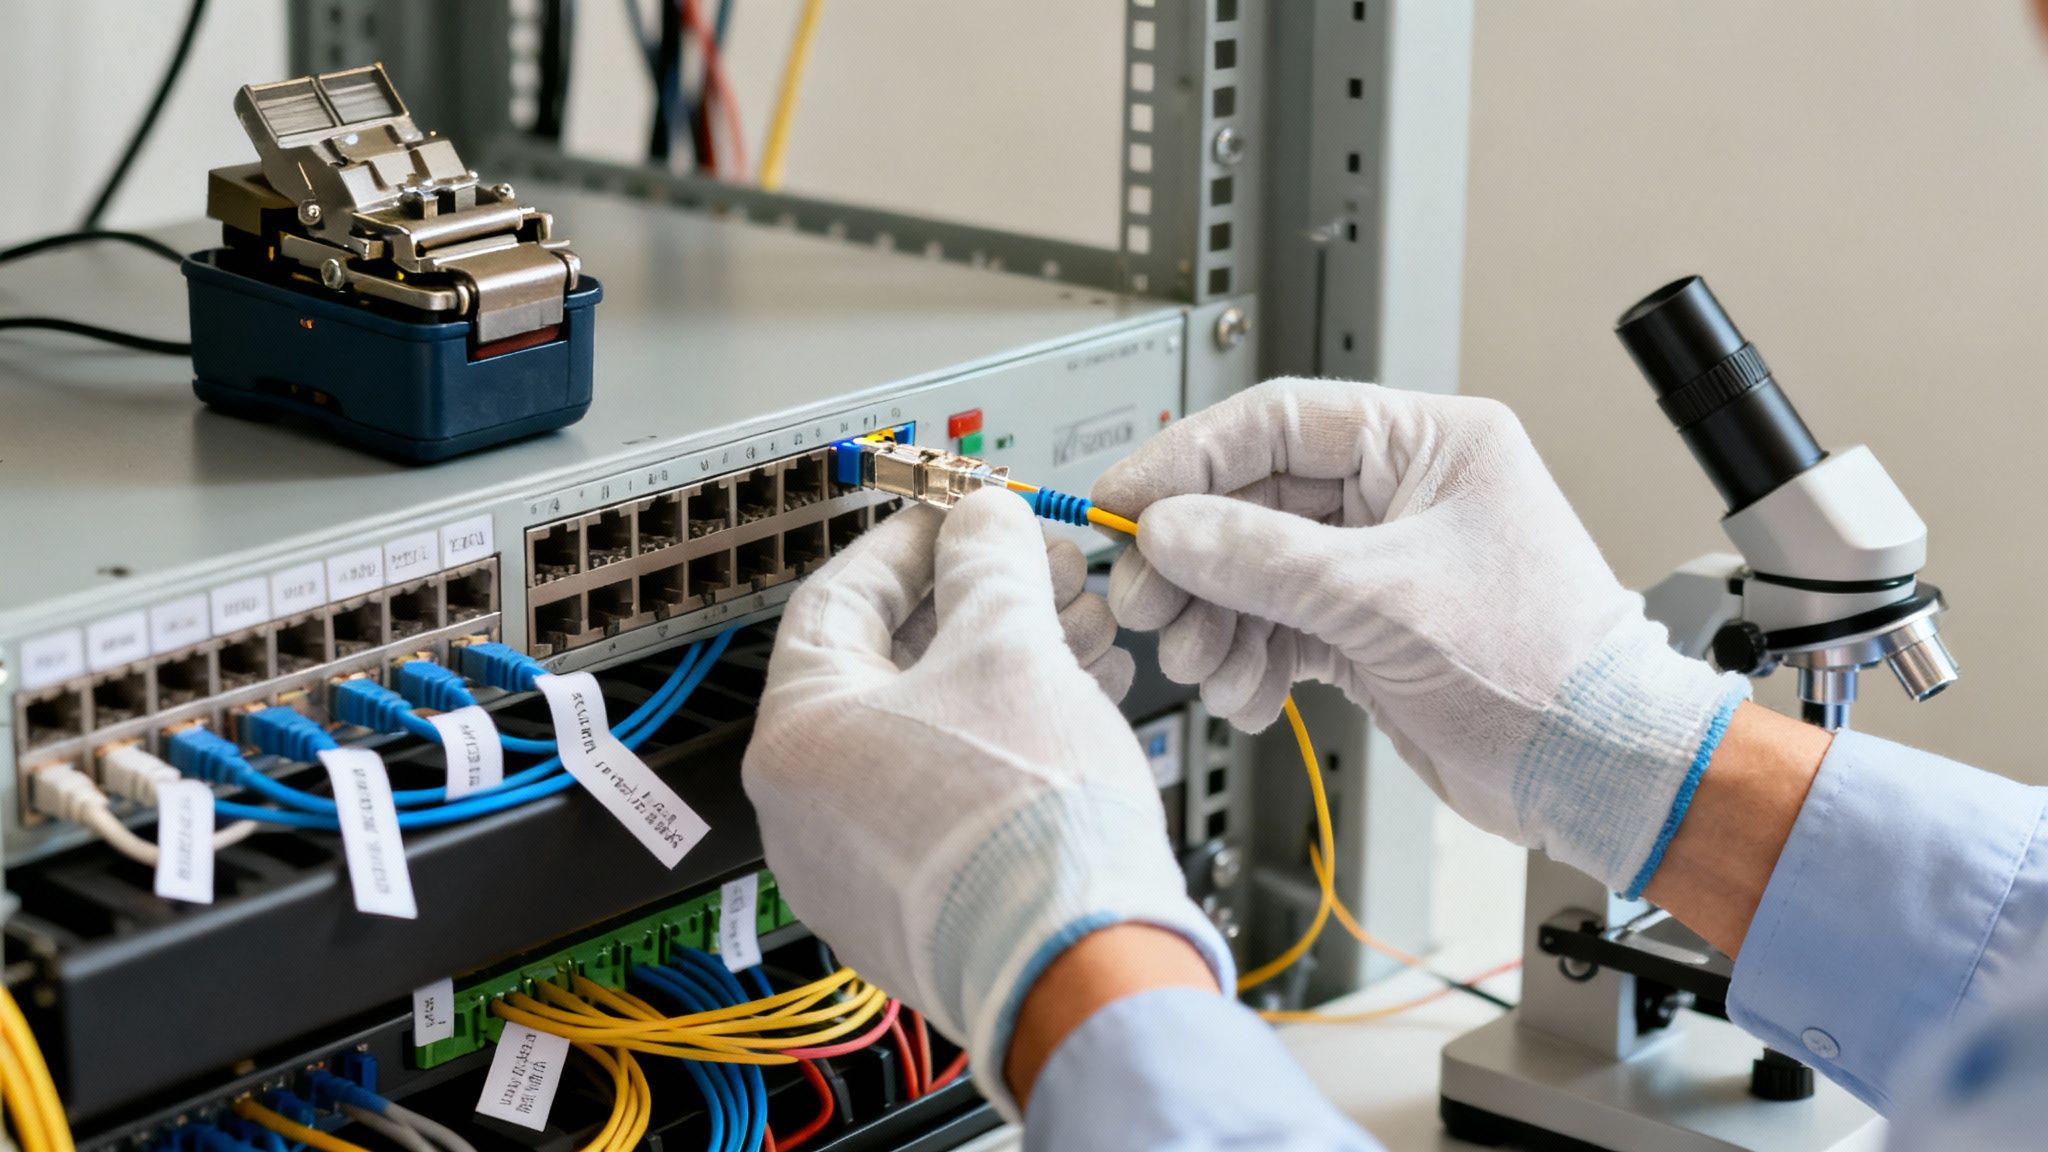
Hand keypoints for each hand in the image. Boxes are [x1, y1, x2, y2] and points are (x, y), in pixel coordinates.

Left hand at [744, 490, 1231, 1117]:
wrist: (1082, 965)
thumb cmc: (1027, 825)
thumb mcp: (1010, 646)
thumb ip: (989, 561)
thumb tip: (983, 523)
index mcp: (795, 736)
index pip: (839, 598)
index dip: (915, 543)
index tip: (965, 520)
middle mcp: (804, 810)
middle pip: (890, 668)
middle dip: (979, 609)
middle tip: (1043, 579)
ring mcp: (856, 869)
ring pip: (927, 734)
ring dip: (1004, 673)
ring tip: (1081, 643)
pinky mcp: (915, 909)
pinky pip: (947, 798)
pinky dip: (1003, 747)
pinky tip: (1072, 716)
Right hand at [1093, 379, 1747, 894]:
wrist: (1600, 774)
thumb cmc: (1547, 671)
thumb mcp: (1386, 600)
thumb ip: (1264, 558)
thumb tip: (1167, 530)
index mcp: (1428, 443)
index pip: (1277, 420)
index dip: (1187, 461)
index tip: (1124, 505)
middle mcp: (1401, 493)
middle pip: (1253, 501)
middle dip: (1194, 559)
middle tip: (1145, 605)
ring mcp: (1381, 564)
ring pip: (1255, 570)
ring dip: (1216, 621)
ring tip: (1205, 664)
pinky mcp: (1368, 629)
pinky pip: (1277, 627)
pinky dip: (1249, 662)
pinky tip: (1249, 695)